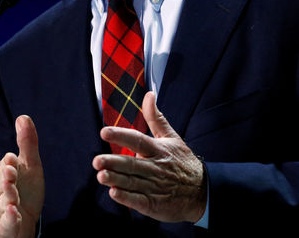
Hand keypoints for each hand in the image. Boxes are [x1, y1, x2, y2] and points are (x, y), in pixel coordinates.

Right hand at [0, 115, 44, 237]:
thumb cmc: (26, 189)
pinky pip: (5, 221)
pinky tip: (14, 213)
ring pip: (0, 202)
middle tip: (11, 174)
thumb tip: (23, 117)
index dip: (7, 164)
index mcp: (1, 175)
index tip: (11, 159)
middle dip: (5, 180)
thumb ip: (27, 143)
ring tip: (13, 198)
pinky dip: (9, 217)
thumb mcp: (31, 165)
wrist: (25, 220)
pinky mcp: (4, 224)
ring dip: (7, 198)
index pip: (2, 167)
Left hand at [92, 91, 206, 222]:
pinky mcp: (154, 204)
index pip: (138, 140)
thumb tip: (149, 95)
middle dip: (114, 162)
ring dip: (116, 179)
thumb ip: (156, 118)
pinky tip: (114, 193)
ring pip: (132, 182)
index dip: (121, 135)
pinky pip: (138, 200)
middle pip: (132, 164)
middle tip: (97, 160)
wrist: (202, 191)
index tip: (104, 132)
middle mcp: (155, 168)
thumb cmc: (182, 162)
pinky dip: (126, 197)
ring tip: (101, 176)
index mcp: (158, 150)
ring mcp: (155, 187)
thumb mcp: (172, 138)